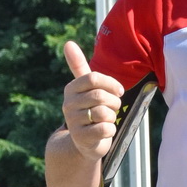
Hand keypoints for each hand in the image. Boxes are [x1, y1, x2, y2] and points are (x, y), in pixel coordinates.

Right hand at [62, 40, 123, 160]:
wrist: (84, 143)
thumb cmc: (90, 110)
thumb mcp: (85, 89)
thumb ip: (79, 66)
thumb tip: (68, 43)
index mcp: (71, 89)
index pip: (94, 78)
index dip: (111, 84)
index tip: (119, 91)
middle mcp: (68, 104)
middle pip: (100, 96)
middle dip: (113, 103)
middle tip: (113, 108)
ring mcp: (73, 122)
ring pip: (104, 113)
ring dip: (112, 117)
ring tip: (106, 120)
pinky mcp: (81, 138)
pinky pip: (105, 129)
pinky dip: (110, 130)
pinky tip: (104, 132)